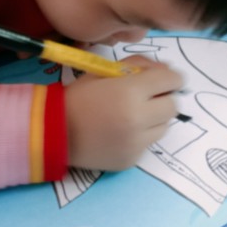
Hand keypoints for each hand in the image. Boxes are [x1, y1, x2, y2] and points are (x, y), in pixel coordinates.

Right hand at [64, 56, 183, 171]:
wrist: (53, 131)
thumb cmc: (79, 96)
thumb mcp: (105, 71)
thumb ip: (139, 65)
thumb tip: (168, 70)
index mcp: (131, 92)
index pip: (172, 81)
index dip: (172, 78)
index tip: (167, 80)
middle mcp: (138, 119)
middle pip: (173, 106)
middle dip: (165, 98)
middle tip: (150, 97)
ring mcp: (136, 143)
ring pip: (163, 127)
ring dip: (154, 118)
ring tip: (132, 115)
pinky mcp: (131, 160)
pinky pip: (147, 144)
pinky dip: (140, 136)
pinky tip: (120, 132)